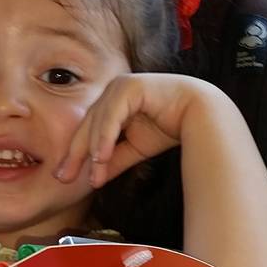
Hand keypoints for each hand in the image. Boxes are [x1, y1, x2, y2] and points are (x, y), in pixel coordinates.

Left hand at [56, 73, 215, 188]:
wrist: (203, 114)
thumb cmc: (170, 127)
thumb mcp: (134, 149)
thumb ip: (113, 160)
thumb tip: (92, 180)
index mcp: (109, 104)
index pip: (86, 132)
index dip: (75, 156)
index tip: (63, 178)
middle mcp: (111, 93)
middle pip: (86, 127)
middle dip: (75, 155)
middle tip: (63, 179)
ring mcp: (119, 86)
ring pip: (97, 122)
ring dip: (92, 151)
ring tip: (89, 174)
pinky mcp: (130, 86)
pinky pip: (112, 115)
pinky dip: (105, 136)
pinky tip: (101, 156)